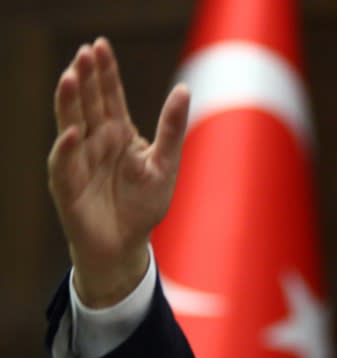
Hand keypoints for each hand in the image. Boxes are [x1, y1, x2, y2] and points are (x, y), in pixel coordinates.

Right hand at [47, 37, 189, 306]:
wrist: (127, 245)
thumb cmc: (144, 204)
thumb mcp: (166, 164)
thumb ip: (172, 128)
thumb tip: (184, 88)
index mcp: (118, 133)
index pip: (109, 95)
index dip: (105, 72)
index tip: (100, 44)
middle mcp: (94, 141)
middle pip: (88, 104)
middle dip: (86, 78)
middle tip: (85, 52)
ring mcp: (78, 161)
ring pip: (70, 125)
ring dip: (69, 103)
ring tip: (71, 77)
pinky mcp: (68, 186)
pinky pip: (65, 164)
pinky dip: (67, 148)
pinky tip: (72, 131)